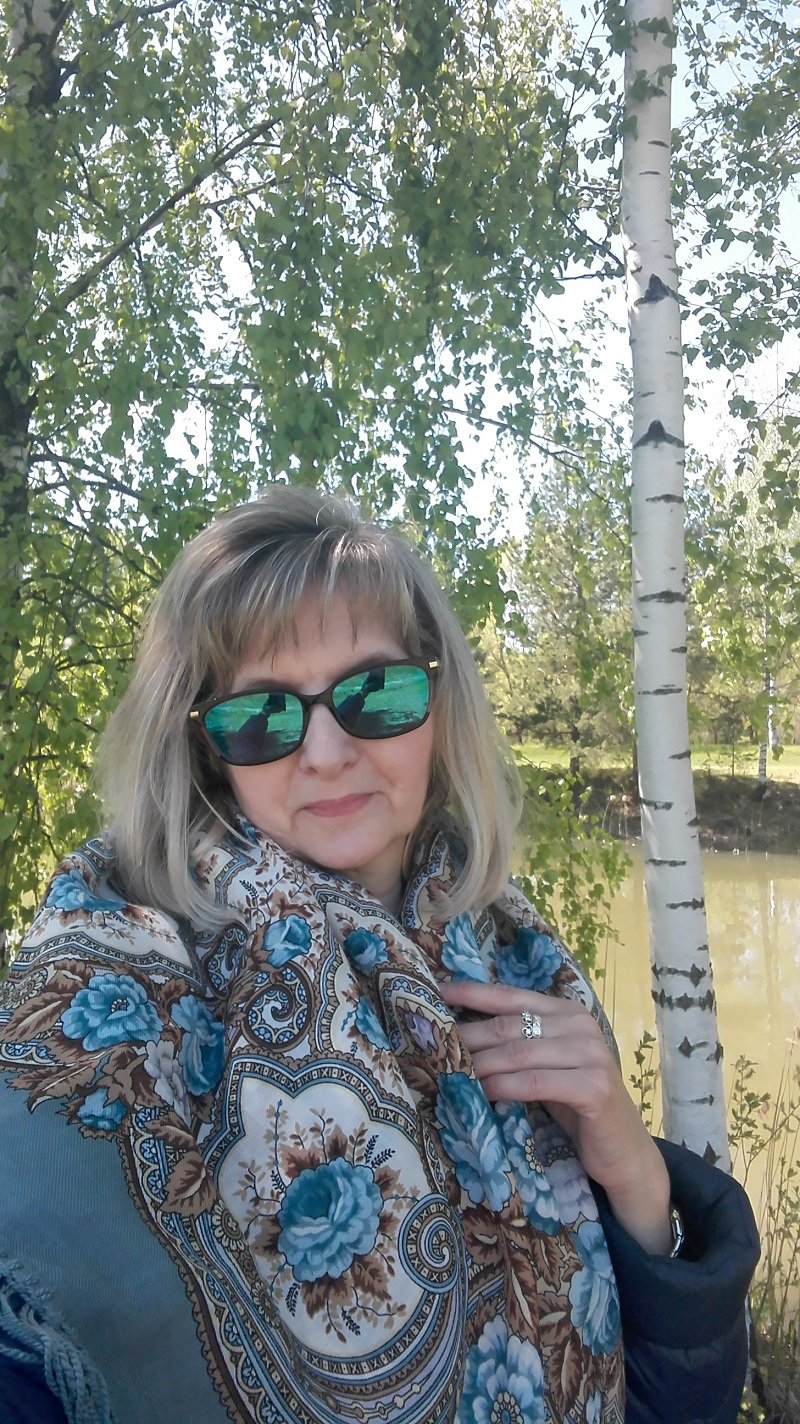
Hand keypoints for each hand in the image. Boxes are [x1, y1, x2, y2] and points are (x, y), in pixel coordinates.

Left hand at [440, 979, 671, 1253]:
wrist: (622, 1150)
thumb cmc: (577, 1106)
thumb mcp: (547, 1067)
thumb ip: (518, 1047)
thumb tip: (460, 1037)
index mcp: (568, 1013)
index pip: (512, 997)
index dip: (474, 994)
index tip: (438, 992)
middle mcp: (581, 1025)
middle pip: (509, 1026)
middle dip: (468, 1037)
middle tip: (432, 1047)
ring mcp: (591, 1054)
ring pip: (518, 1054)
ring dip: (479, 1065)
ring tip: (448, 1073)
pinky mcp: (593, 1087)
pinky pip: (534, 1083)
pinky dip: (503, 1087)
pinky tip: (481, 1094)